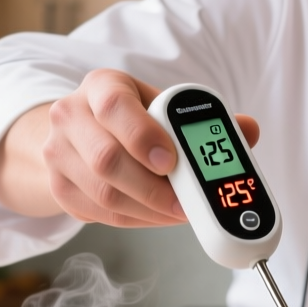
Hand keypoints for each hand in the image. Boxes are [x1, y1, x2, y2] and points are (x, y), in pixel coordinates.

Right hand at [0, 70, 259, 226]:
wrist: (78, 134)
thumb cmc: (130, 119)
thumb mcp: (160, 108)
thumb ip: (202, 120)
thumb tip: (249, 130)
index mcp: (101, 86)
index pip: (114, 107)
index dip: (143, 136)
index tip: (171, 161)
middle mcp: (71, 115)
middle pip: (106, 160)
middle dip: (152, 188)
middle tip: (185, 202)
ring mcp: (58, 154)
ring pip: (103, 193)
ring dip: (148, 210)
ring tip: (178, 211)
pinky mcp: (59, 189)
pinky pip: (100, 214)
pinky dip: (135, 220)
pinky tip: (157, 214)